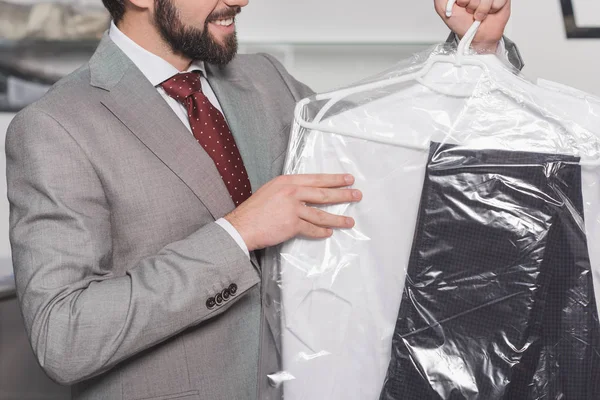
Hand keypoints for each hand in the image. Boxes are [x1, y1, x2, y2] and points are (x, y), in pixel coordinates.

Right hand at [224, 174, 361, 250]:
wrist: (242, 225)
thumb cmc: (254, 210)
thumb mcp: (271, 189)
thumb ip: (289, 189)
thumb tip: (305, 193)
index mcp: (287, 181)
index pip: (317, 179)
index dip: (334, 179)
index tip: (347, 179)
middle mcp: (292, 192)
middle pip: (323, 194)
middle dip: (343, 195)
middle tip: (356, 195)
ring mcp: (293, 209)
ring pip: (321, 214)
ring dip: (338, 218)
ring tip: (349, 221)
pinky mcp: (292, 225)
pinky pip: (311, 229)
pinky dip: (321, 232)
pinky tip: (328, 233)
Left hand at [434, 0, 510, 51]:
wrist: (477, 37)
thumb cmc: (461, 23)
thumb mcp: (443, 8)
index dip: (462, 0)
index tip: (461, 5)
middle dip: (471, 4)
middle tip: (470, 10)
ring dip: (481, 9)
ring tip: (479, 14)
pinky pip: (498, 0)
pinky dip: (492, 10)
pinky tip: (489, 12)